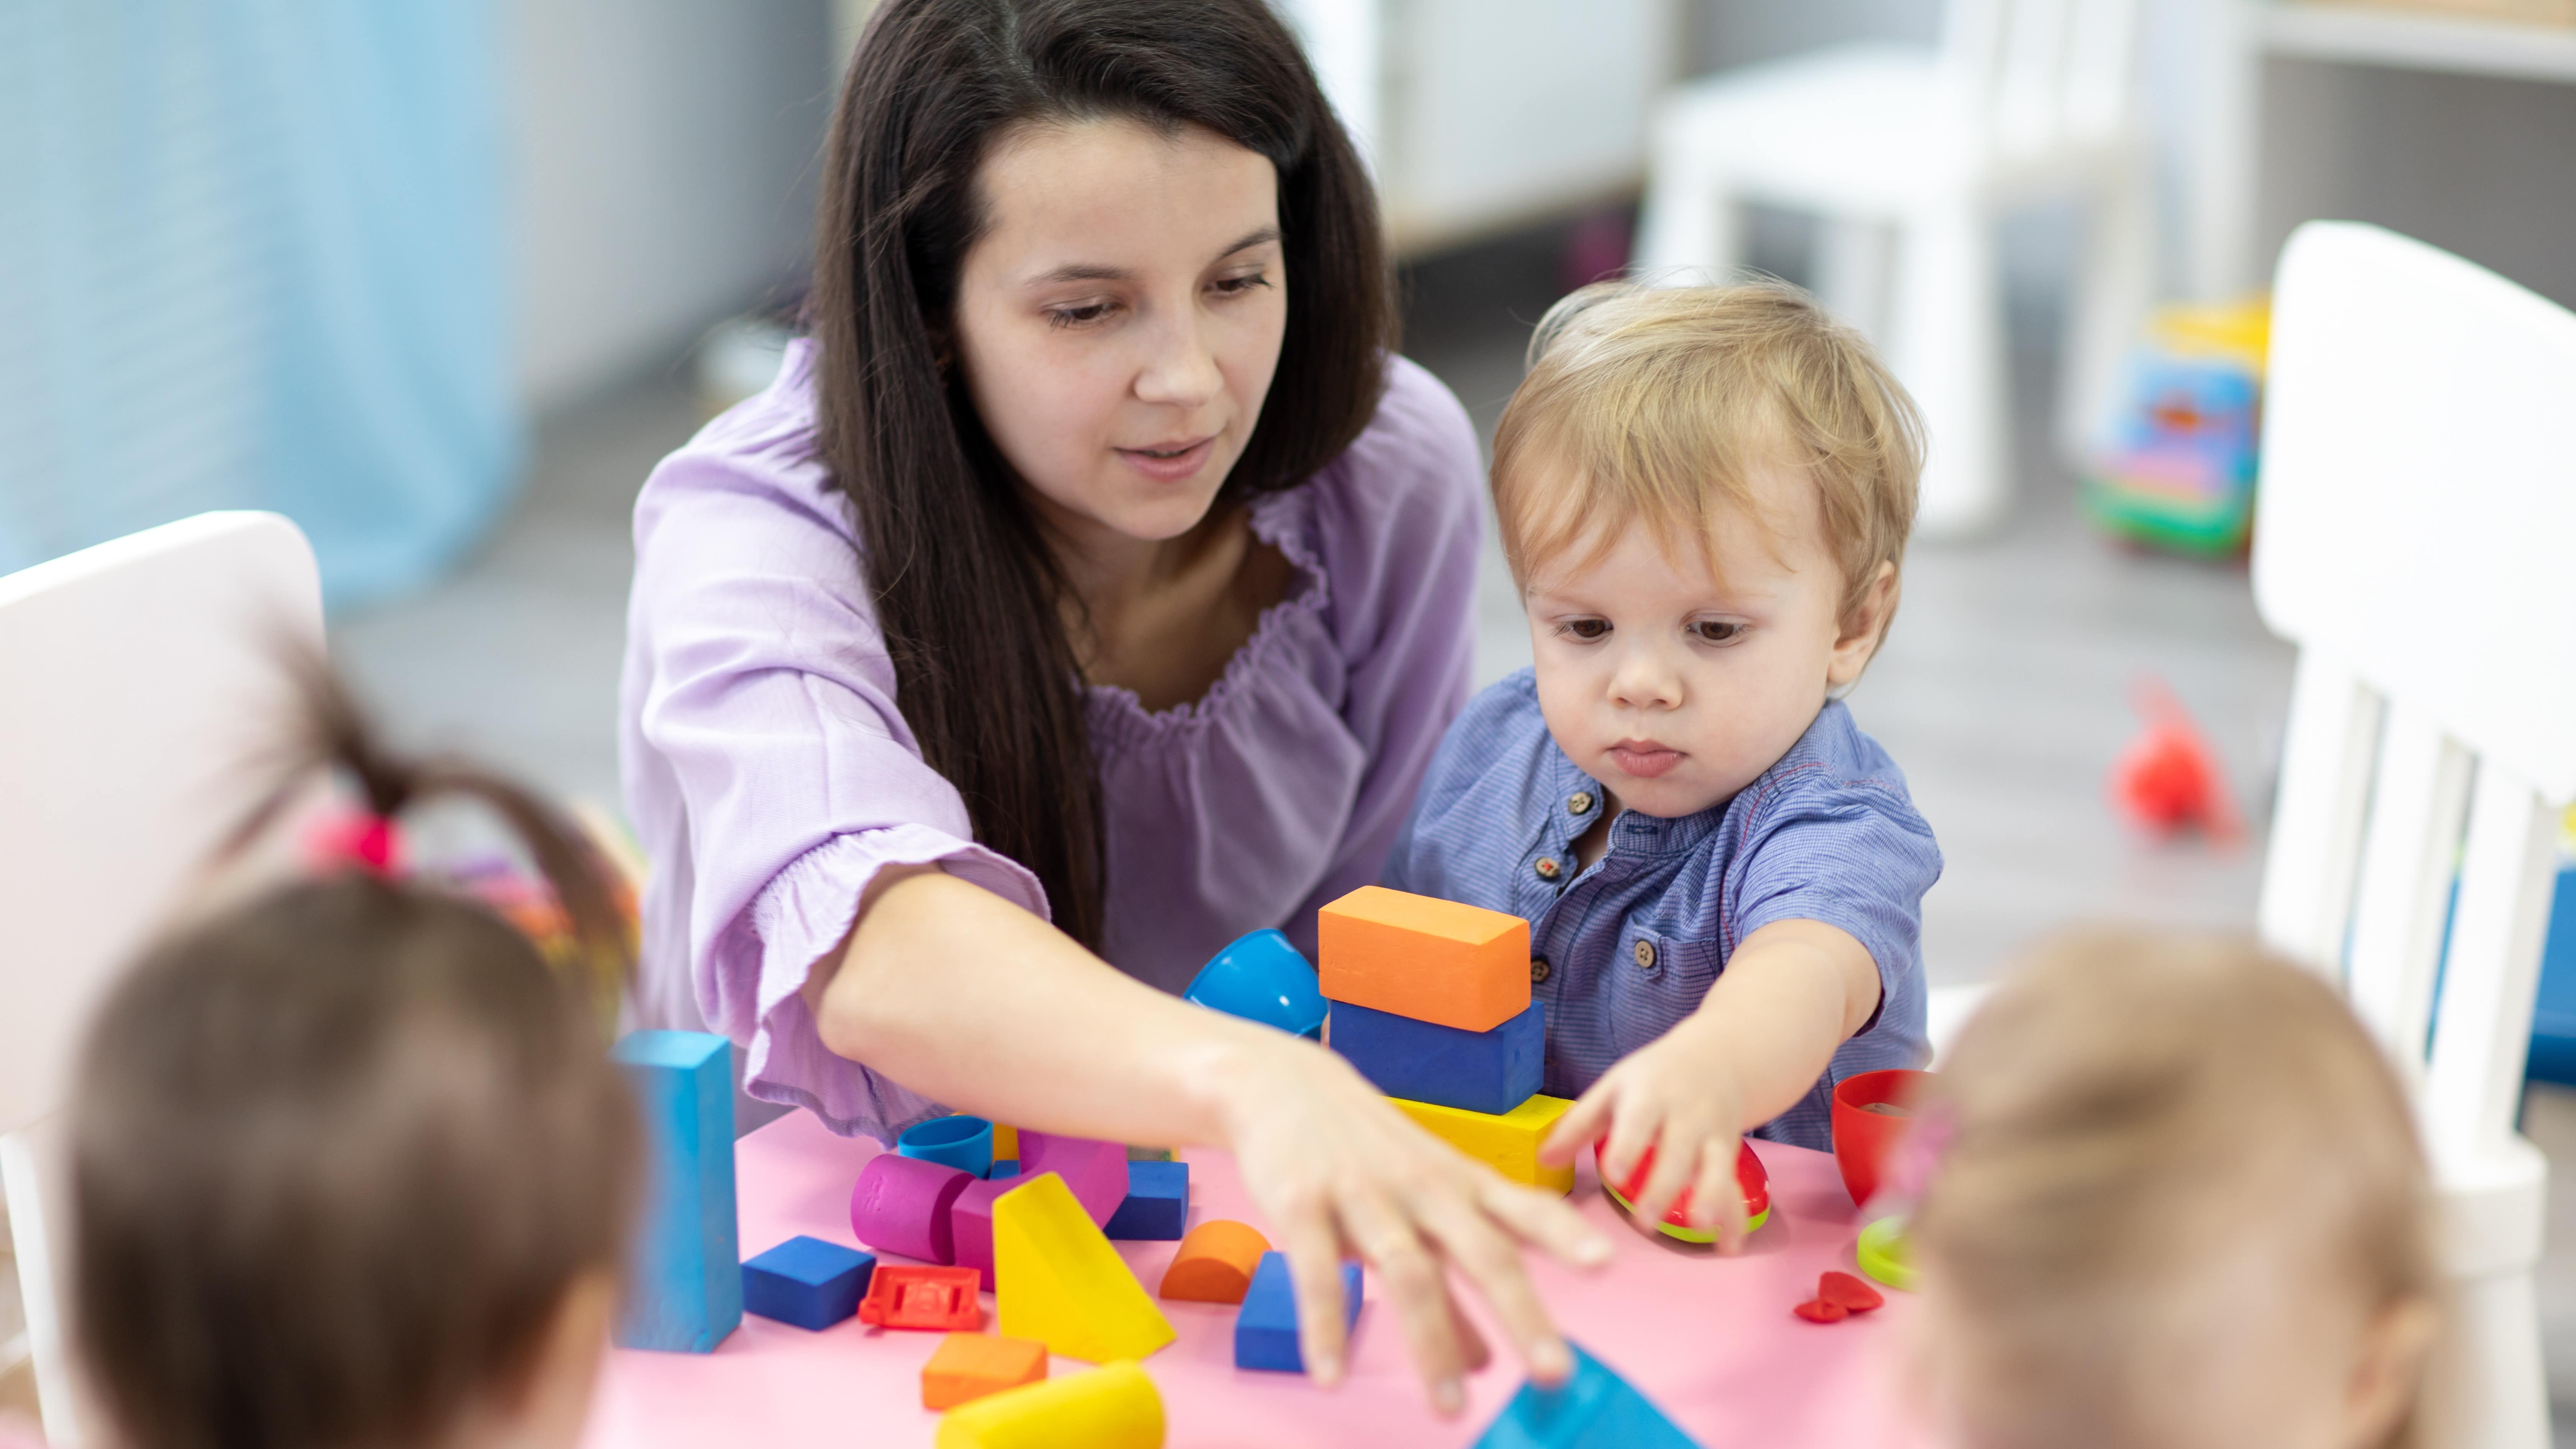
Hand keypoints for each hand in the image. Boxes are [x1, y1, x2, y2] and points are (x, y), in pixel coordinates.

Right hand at [1207, 1035, 1612, 1415]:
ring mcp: (1363, 1194)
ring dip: (1432, 1344)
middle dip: (1522, 1313)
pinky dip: (1326, 1327)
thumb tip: (1488, 1362)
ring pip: (1408, 1272)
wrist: (1278, 1081)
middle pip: (1482, 1251)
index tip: (1606, 1263)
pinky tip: (1330, 1377)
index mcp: (1458, 1184)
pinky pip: (1316, 1272)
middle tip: (1556, 1373)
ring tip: (1451, 1409)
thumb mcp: (1418, 1204)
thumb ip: (1454, 1283)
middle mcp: (1422, 1188)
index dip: (1565, 1234)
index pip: (1524, 1207)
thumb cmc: (1365, 1151)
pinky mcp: (1303, 1203)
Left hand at [1539, 1012, 1755, 1251]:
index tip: (1614, 1174)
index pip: (1638, 1120)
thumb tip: (1543, 1160)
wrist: (1718, 1058)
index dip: (1628, 1146)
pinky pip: (1736, 1188)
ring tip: (1699, 1227)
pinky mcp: (1731, 1153)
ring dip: (1711, 1197)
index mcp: (1650, 1095)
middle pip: (1678, 1151)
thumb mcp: (1613, 1088)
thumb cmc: (1654, 1078)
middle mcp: (1686, 1115)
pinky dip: (1736, 1218)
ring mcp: (1713, 1134)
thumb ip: (1579, 1124)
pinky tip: (1728, 1247)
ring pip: (1717, 1167)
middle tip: (1644, 1221)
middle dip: (1664, 1186)